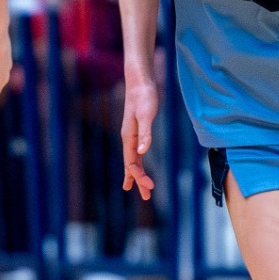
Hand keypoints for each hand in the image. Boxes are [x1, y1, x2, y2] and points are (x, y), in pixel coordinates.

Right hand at [119, 76, 158, 198]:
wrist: (140, 82)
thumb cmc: (144, 97)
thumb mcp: (146, 114)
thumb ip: (145, 132)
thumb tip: (143, 150)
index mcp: (128, 137)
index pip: (132, 163)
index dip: (139, 176)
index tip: (150, 187)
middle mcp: (128, 139)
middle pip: (131, 165)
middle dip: (138, 180)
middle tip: (146, 197)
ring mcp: (132, 136)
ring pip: (133, 160)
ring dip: (137, 174)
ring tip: (141, 189)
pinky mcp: (137, 131)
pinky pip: (136, 152)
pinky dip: (138, 163)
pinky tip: (139, 166)